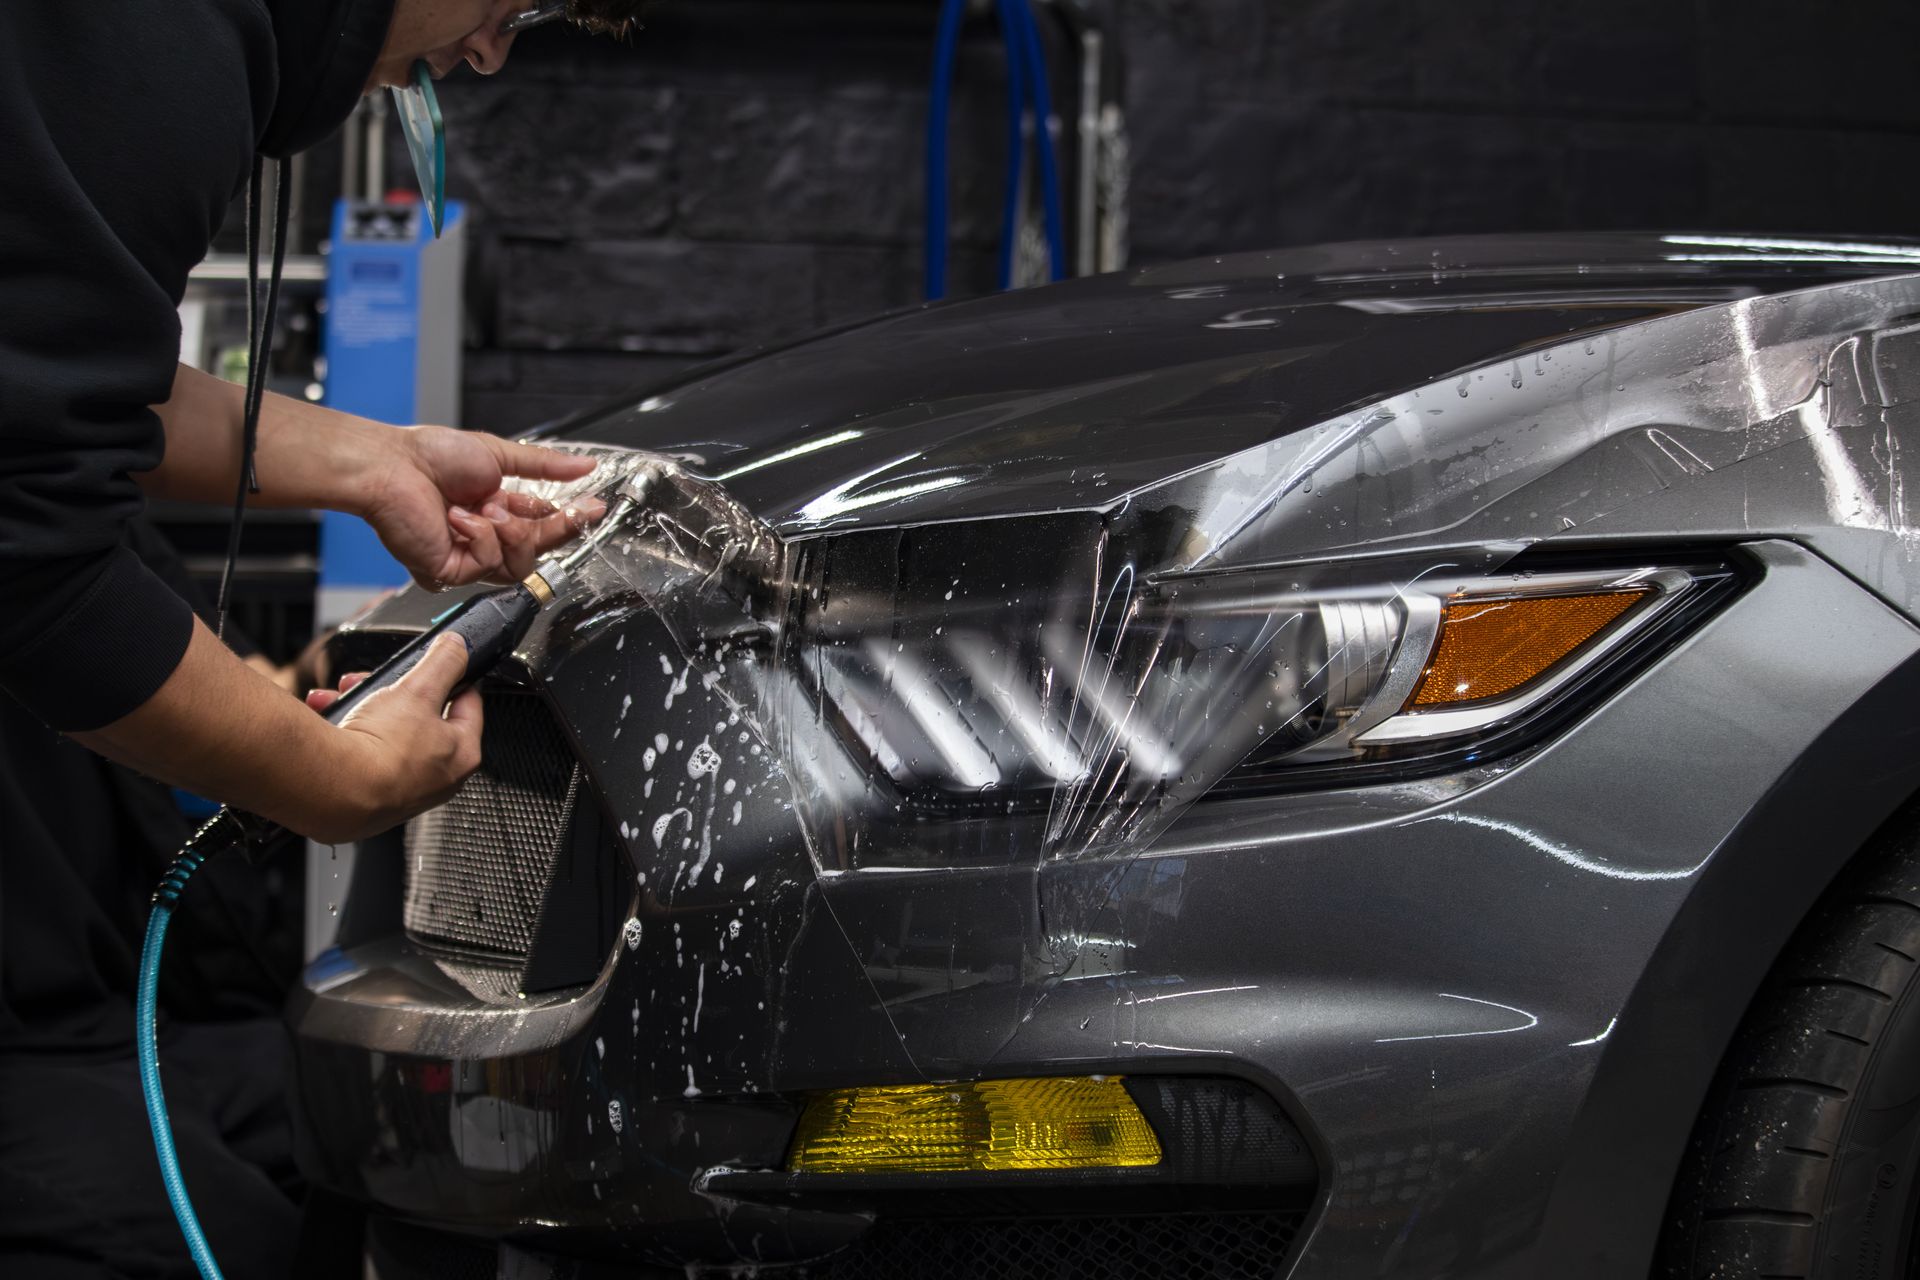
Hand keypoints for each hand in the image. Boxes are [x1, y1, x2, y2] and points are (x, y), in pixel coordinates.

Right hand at [296, 634, 482, 842]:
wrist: (333, 792)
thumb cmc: (381, 749)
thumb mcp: (417, 689)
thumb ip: (443, 663)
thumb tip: (458, 646)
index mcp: (462, 753)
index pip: (467, 703)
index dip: (449, 678)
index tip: (434, 666)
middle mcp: (437, 778)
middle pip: (418, 717)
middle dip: (388, 692)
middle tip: (370, 681)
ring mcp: (402, 790)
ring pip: (385, 732)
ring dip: (361, 707)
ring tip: (342, 695)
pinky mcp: (369, 798)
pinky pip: (361, 754)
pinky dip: (345, 733)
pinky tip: (329, 718)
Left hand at [360, 425, 602, 588]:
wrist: (391, 467)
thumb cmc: (428, 456)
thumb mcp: (498, 454)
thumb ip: (545, 465)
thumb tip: (584, 465)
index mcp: (494, 508)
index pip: (541, 525)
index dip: (567, 519)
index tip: (591, 507)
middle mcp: (482, 536)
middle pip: (535, 551)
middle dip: (550, 531)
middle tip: (563, 513)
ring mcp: (465, 557)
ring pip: (517, 566)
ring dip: (509, 533)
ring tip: (487, 508)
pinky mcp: (448, 572)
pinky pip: (486, 567)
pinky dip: (479, 538)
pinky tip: (461, 518)